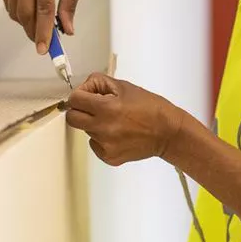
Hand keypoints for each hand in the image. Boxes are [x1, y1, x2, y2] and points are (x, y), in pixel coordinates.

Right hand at [0, 0, 85, 54]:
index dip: (43, 31)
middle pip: (25, 13)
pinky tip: (31, 5)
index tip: (43, 49)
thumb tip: (67, 31)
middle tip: (43, 42)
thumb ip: (69, 7)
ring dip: (27, 23)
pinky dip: (20, 12)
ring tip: (41, 19)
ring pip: (15, 12)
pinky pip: (9, 5)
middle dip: (33, 32)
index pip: (43, 9)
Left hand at [64, 73, 188, 165]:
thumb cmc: (150, 107)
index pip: (74, 100)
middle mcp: (103, 128)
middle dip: (79, 110)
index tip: (87, 96)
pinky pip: (95, 145)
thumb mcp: (125, 87)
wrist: (168, 133)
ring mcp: (105, 145)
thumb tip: (84, 88)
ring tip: (114, 121)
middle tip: (93, 108)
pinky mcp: (109, 157)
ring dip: (94, 124)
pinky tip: (117, 134)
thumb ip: (100, 83)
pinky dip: (101, 139)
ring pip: (86, 131)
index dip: (80, 95)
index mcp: (106, 108)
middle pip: (72, 119)